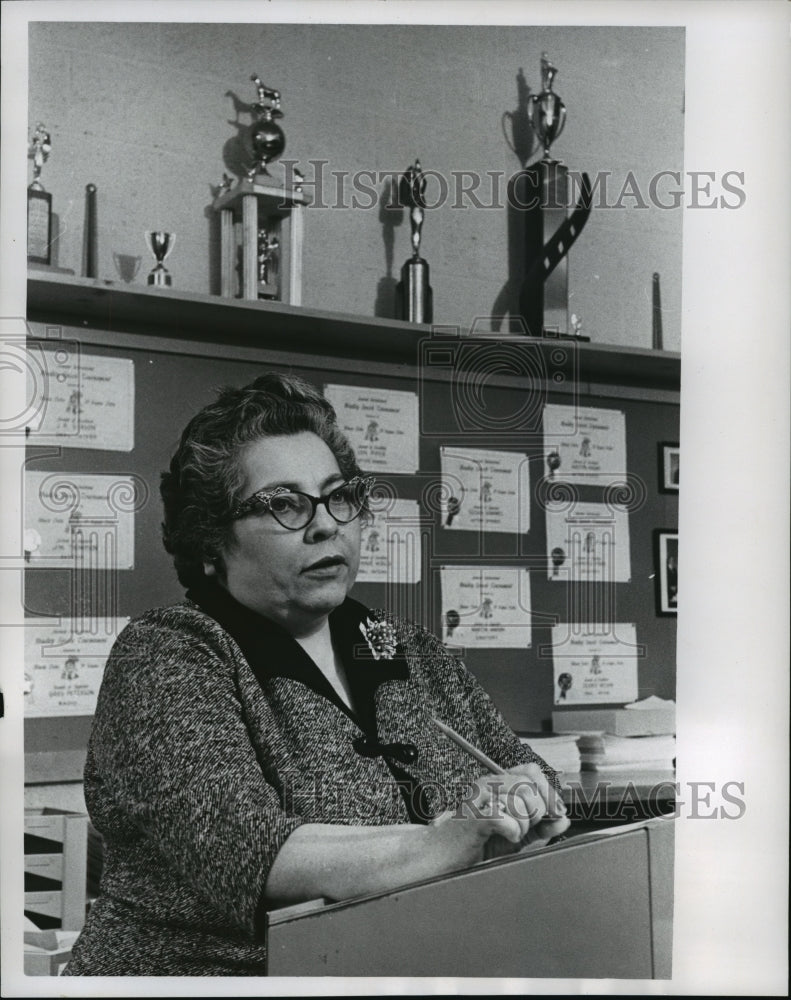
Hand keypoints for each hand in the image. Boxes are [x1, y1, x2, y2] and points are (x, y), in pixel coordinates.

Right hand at [425, 764, 569, 870]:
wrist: (443, 857)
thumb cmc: (476, 843)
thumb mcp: (516, 833)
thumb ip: (541, 826)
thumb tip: (564, 818)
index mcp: (498, 781)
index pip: (532, 771)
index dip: (548, 792)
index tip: (554, 813)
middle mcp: (489, 783)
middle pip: (531, 789)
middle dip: (536, 815)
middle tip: (521, 828)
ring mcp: (480, 797)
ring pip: (523, 805)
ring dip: (522, 827)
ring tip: (506, 833)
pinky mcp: (474, 816)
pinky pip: (509, 822)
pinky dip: (511, 834)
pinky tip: (501, 837)